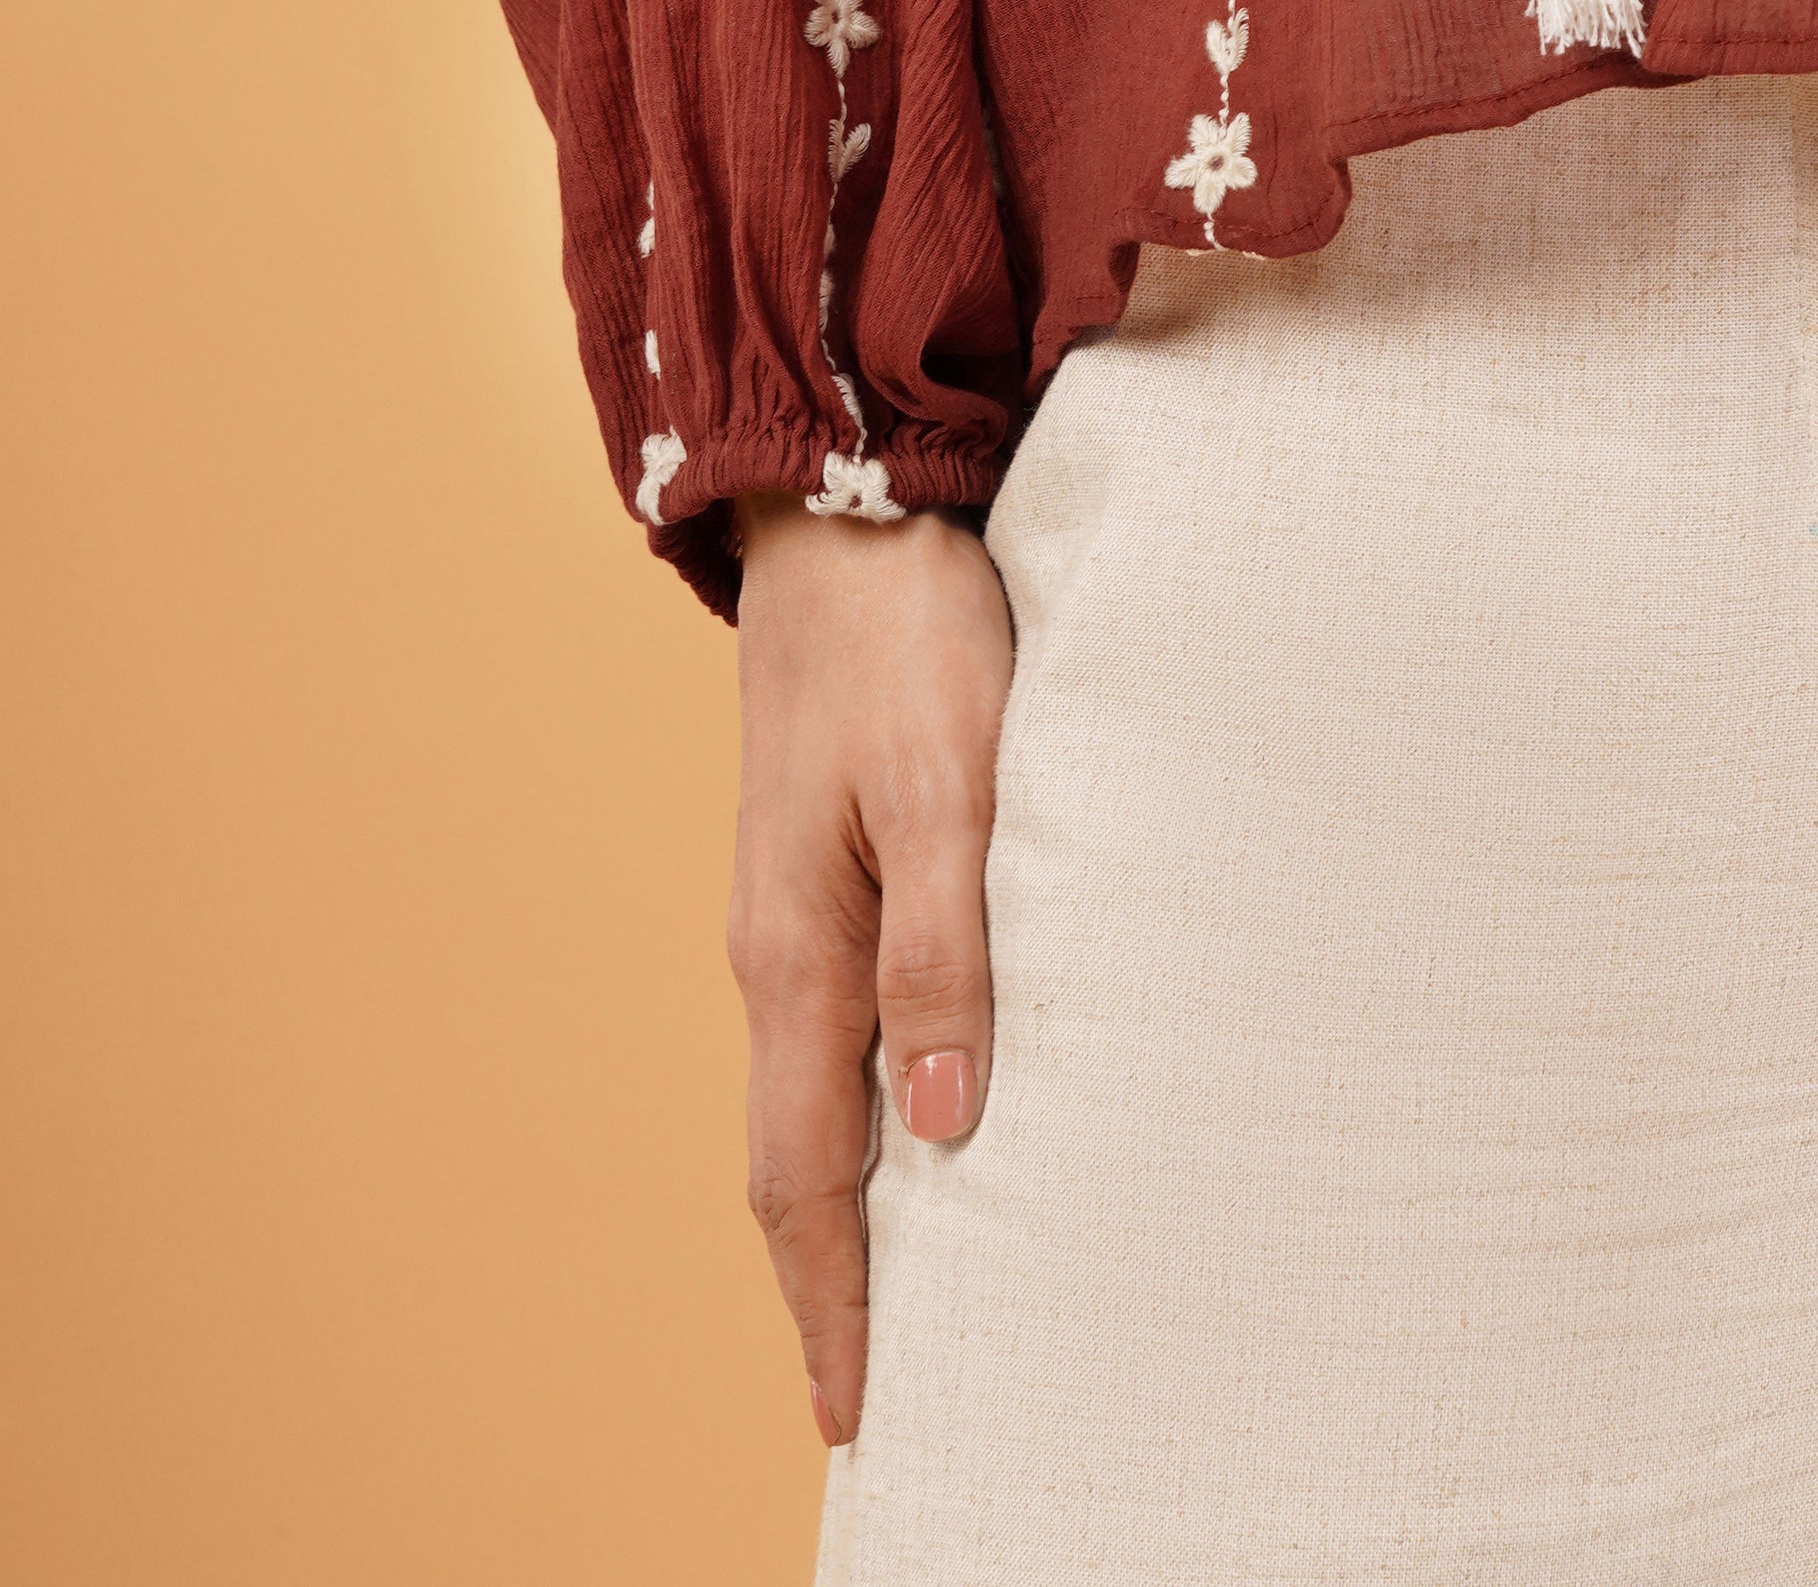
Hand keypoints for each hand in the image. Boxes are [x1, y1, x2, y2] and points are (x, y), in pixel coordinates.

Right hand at [728, 496, 1012, 1449]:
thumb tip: (946, 1122)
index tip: (857, 1413)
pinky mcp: (823, 851)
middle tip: (871, 1385)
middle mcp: (777, 945)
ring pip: (810, 1088)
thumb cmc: (907, 631)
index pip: (807, 1177)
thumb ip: (947, 946)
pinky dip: (857, 1099)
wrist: (845, 497)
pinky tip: (909, 1104)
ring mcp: (792, 899)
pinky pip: (832, 1018)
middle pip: (793, 1156)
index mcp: (797, 950)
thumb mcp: (946, 784)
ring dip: (845, 1195)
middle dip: (827, 1280)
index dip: (833, 1300)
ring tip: (899, 1281)